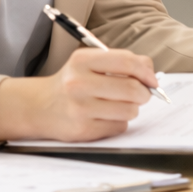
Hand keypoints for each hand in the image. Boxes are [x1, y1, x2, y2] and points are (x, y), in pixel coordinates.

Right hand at [0, 48, 158, 142]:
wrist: (40, 107)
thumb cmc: (74, 81)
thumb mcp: (91, 62)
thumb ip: (122, 62)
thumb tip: (151, 74)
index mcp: (82, 60)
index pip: (126, 62)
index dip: (146, 72)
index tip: (153, 80)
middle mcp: (78, 83)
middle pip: (131, 89)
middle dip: (144, 93)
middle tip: (142, 94)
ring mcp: (79, 109)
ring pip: (128, 110)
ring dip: (132, 108)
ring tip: (120, 104)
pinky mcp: (82, 131)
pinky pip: (118, 127)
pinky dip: (119, 122)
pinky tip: (105, 116)